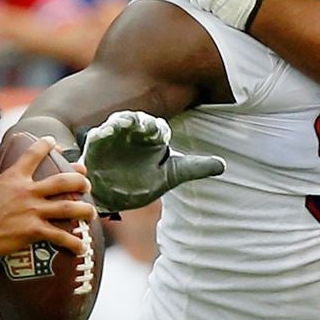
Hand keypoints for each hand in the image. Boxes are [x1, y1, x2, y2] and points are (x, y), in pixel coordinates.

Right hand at [0, 136, 96, 257]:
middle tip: (86, 181)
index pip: (33, 155)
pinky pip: (59, 236)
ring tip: (92, 212)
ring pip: (68, 207)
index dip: (45, 145)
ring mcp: (33, 211)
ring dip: (83, 209)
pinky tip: (82, 247)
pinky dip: (73, 242)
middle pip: (62, 181)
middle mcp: (27, 191)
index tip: (54, 142)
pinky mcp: (33, 231)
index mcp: (12, 178)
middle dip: (78, 179)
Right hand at [81, 111, 225, 211]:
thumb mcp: (169, 176)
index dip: (158, 130)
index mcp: (152, 138)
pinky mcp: (96, 146)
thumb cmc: (138, 182)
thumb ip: (193, 168)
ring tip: (123, 122)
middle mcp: (134, 134)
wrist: (111, 197)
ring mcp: (114, 138)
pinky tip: (105, 132)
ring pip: (119, 124)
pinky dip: (102, 133)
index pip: (157, 129)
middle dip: (141, 122)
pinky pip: (99, 136)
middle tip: (144, 125)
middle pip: (139, 122)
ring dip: (121, 122)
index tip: (161, 136)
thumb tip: (223, 164)